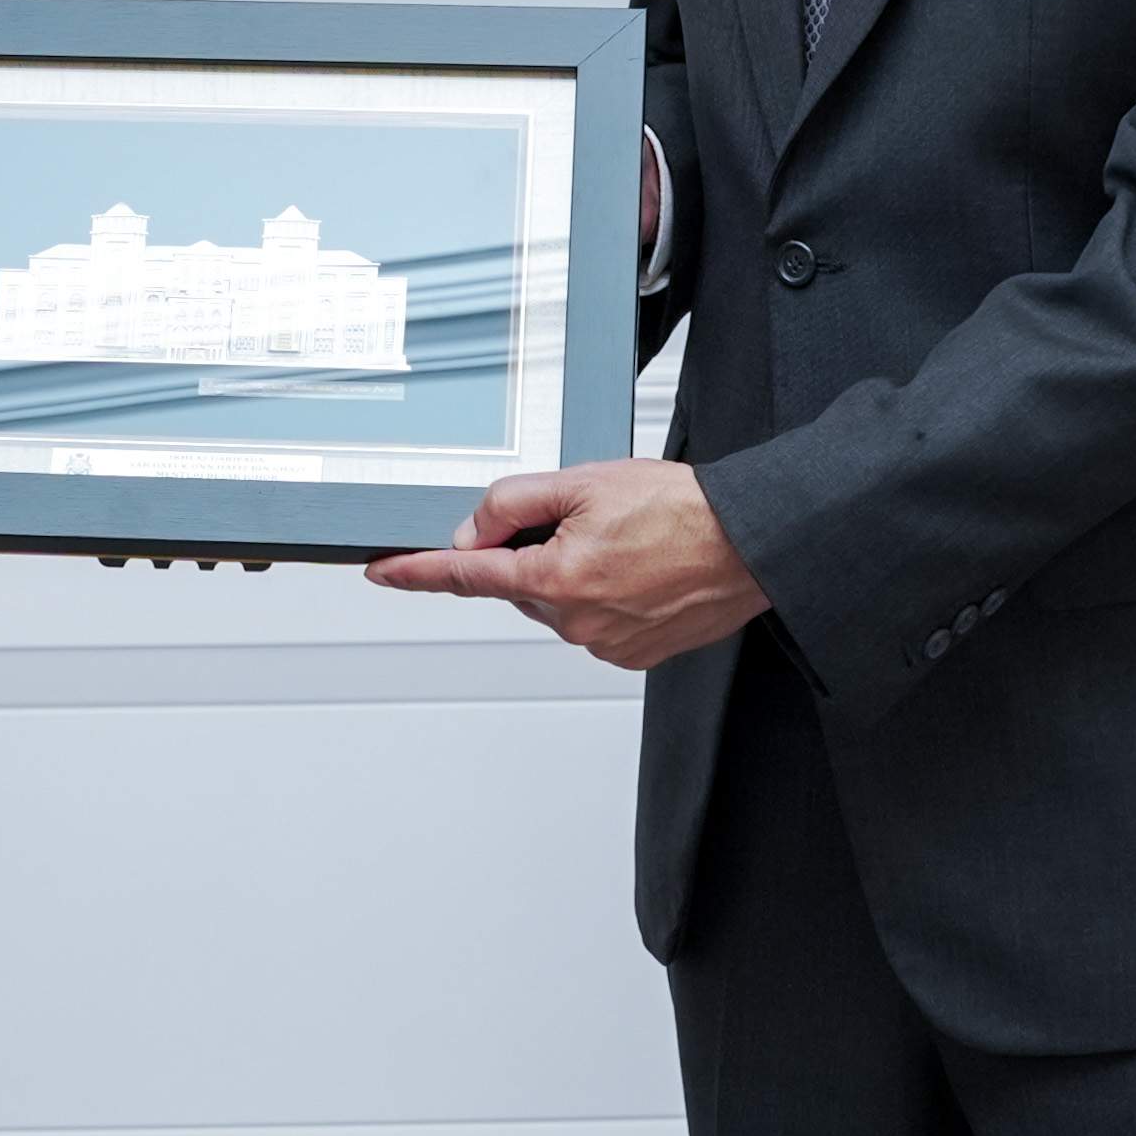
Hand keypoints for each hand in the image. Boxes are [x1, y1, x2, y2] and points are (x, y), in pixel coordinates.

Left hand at [366, 458, 765, 669]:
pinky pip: (593, 622)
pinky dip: (603, 595)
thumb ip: (515, 502)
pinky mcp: (631, 654)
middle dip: (533, 553)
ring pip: (556, 603)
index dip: (417, 571)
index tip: (386, 570)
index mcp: (556, 578)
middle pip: (519, 585)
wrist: (750, 541)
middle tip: (585, 520)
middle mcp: (576, 621)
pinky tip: (638, 569)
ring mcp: (604, 643)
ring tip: (626, 542)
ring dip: (572, 573)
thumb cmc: (683, 510)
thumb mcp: (585, 481)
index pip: (465, 575)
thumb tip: (474, 529)